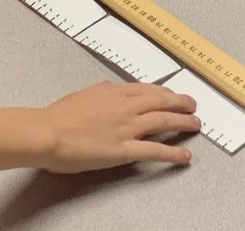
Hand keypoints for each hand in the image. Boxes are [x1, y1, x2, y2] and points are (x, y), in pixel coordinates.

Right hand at [37, 81, 198, 172]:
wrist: (49, 132)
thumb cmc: (60, 115)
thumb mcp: (84, 94)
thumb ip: (101, 92)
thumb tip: (109, 89)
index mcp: (114, 92)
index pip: (147, 90)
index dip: (164, 93)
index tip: (172, 95)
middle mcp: (126, 107)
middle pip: (161, 101)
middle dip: (180, 102)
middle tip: (192, 105)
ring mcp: (128, 128)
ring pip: (164, 121)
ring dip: (183, 122)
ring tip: (195, 125)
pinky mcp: (125, 150)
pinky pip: (155, 151)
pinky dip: (173, 153)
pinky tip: (184, 156)